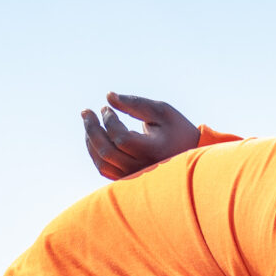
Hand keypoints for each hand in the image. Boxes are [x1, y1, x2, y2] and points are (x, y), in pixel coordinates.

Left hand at [81, 92, 199, 179]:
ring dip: (90, 141)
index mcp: (154, 151)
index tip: (106, 107)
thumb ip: (135, 103)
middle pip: (107, 152)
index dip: (109, 121)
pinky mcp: (128, 179)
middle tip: (86, 112)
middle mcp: (143, 168)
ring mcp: (135, 176)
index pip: (122, 138)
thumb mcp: (161, 111)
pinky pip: (104, 169)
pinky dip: (95, 152)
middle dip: (92, 129)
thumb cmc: (176, 129)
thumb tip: (108, 96)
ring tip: (89, 122)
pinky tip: (95, 136)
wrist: (189, 155)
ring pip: (102, 163)